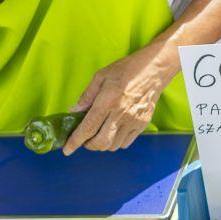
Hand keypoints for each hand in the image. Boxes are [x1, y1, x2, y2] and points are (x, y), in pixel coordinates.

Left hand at [64, 38, 177, 153]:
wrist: (153, 70)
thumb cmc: (126, 70)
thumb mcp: (101, 77)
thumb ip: (87, 96)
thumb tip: (74, 111)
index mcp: (108, 101)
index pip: (88, 127)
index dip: (75, 141)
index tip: (67, 149)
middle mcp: (121, 114)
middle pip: (101, 142)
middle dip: (89, 145)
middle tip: (84, 139)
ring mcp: (133, 121)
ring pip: (113, 145)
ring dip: (102, 144)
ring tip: (99, 134)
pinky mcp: (142, 124)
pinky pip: (125, 143)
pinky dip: (115, 142)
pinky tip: (113, 131)